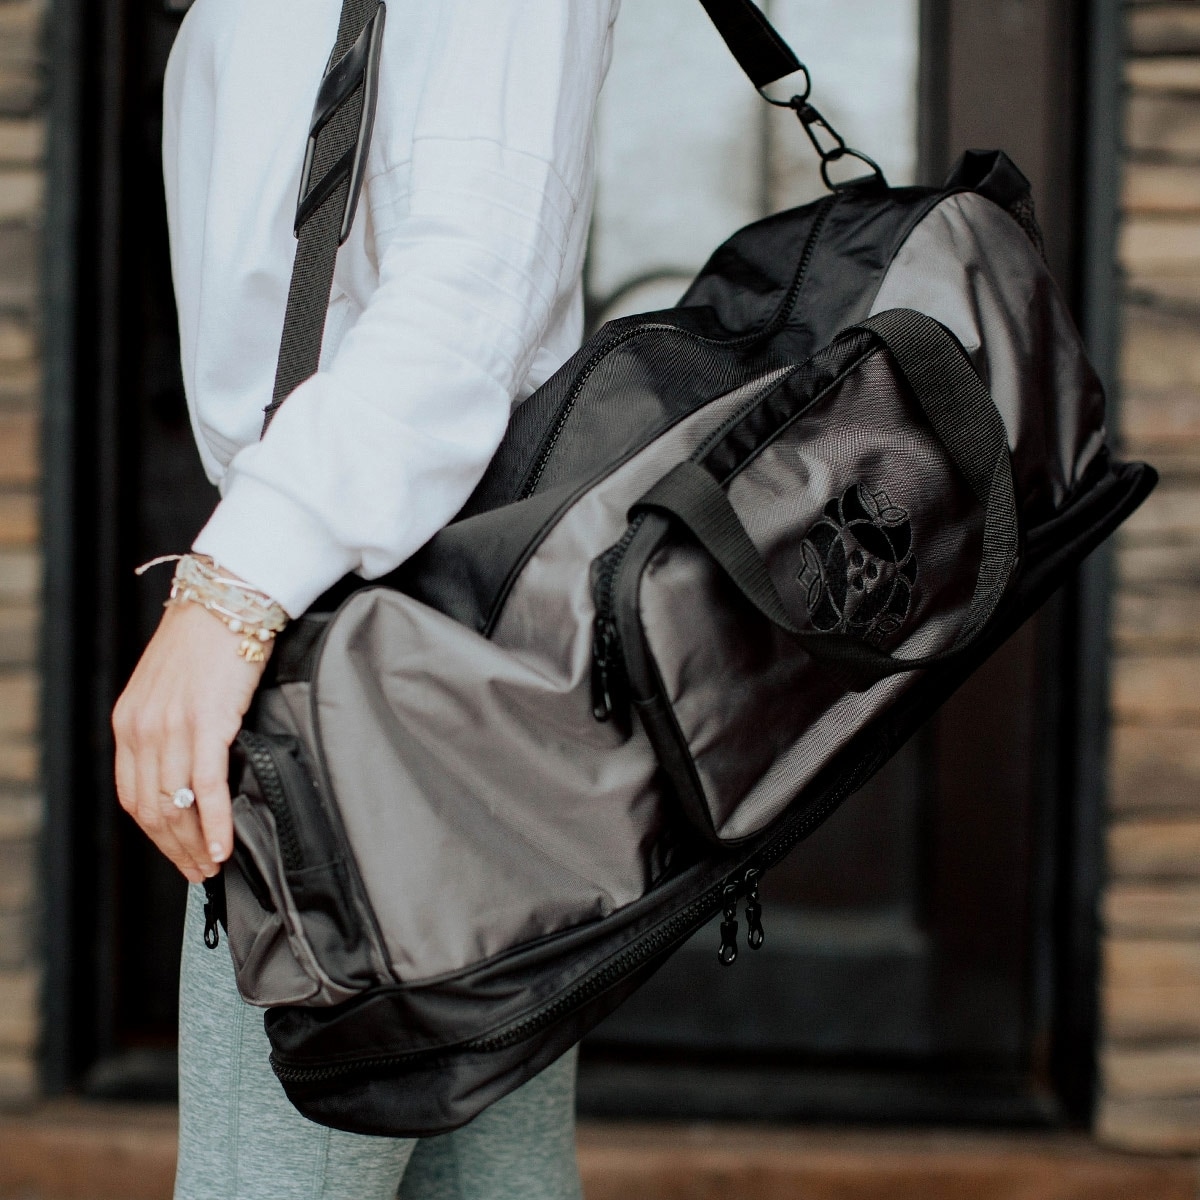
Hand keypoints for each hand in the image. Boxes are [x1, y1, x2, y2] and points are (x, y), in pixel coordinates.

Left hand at [112, 601, 268, 882]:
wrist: (227, 601)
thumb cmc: (206, 641)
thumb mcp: (169, 688)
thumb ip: (167, 728)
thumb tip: (187, 772)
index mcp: (128, 722)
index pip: (133, 795)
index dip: (155, 835)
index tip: (177, 854)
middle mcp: (143, 729)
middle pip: (152, 809)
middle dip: (174, 849)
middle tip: (198, 873)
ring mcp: (173, 728)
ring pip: (178, 806)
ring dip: (196, 844)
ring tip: (213, 866)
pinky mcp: (208, 723)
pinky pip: (207, 787)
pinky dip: (216, 823)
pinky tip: (224, 846)